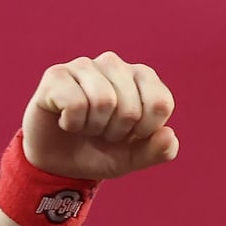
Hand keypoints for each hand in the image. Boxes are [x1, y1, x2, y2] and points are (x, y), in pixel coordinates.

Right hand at [20, 52, 177, 180]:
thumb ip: (159, 151)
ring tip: (86, 126)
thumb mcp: (135, 158)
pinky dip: (72, 123)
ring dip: (94, 127)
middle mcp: (114, 64)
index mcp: (141, 78)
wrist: (59, 162)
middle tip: (103, 132)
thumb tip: (169, 135)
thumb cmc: (102, 151)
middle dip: (117, 132)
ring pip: (103, 101)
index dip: (146, 130)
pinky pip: (74, 103)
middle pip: (131, 107)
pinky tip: (66, 121)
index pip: (160, 103)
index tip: (132, 134)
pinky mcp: (56, 74)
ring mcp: (84, 66)